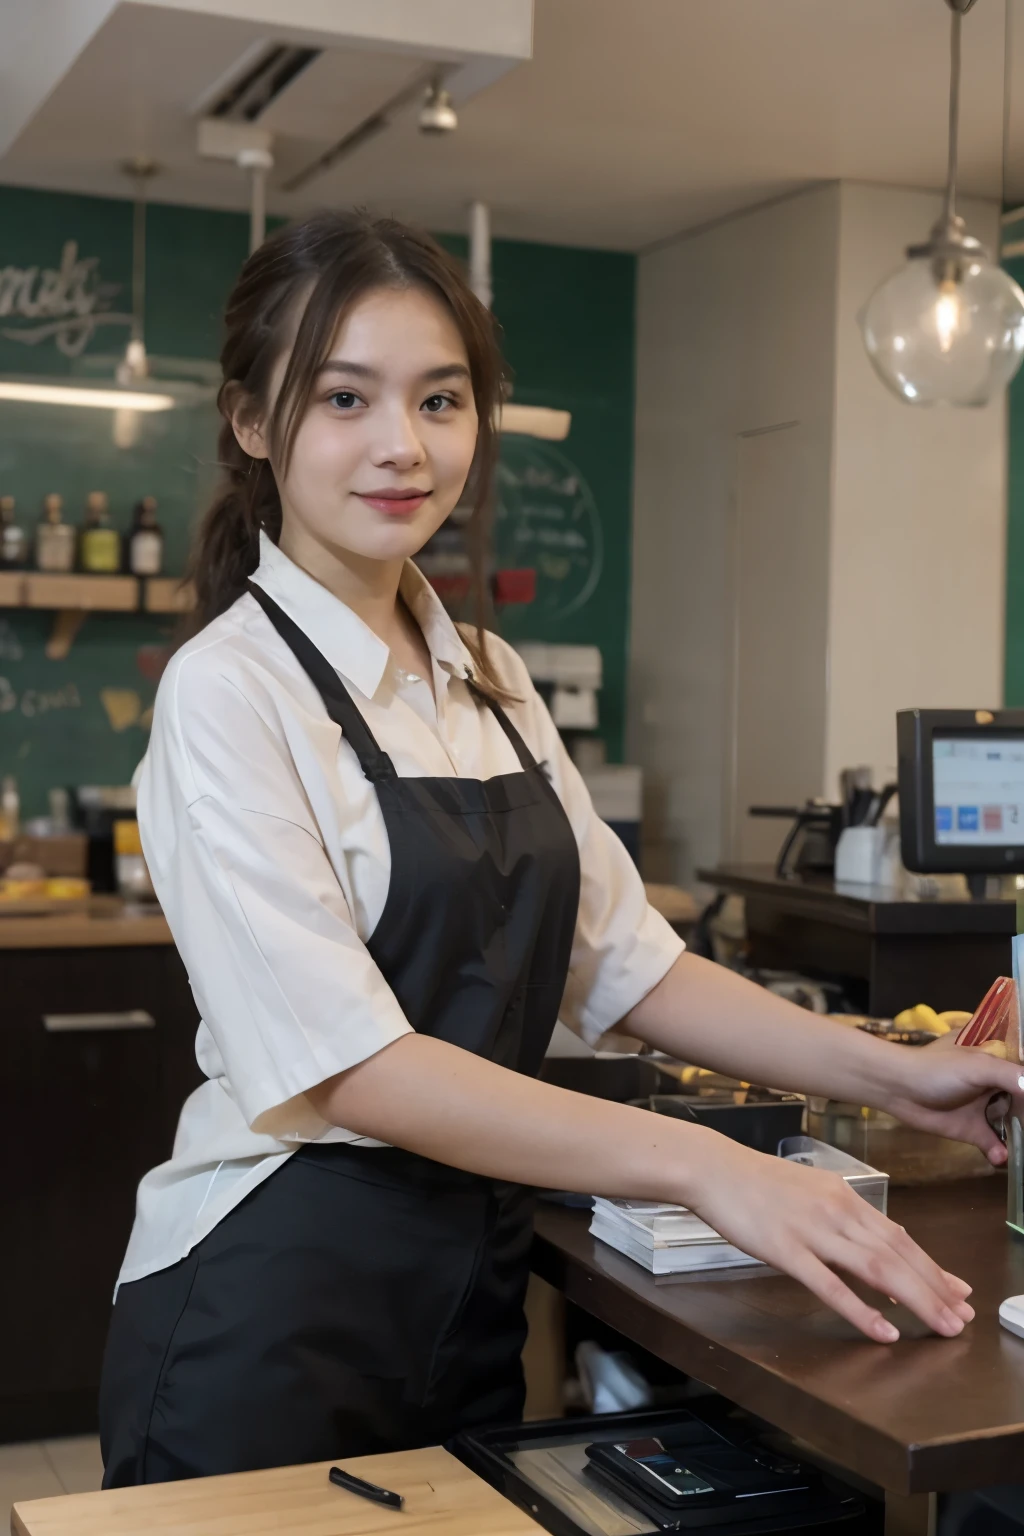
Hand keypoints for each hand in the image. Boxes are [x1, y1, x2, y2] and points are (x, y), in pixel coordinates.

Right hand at [689, 1137, 974, 1343]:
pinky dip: (861, 1309)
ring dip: (914, 1299)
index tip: (957, 1290)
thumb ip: (843, 1220)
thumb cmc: (756, 1183)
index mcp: (844, 1196)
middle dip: (935, 1287)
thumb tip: (875, 1251)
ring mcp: (812, 1229)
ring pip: (876, 1267)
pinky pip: (830, 1284)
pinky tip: (882, 1330)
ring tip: (939, 1326)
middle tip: (961, 1317)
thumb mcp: (810, 1193)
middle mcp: (837, 1210)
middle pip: (897, 1252)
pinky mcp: (786, 1249)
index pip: (899, 1235)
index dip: (932, 1266)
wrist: (713, 1168)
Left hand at [880, 1041, 1023, 1166]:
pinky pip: (994, 1144)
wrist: (898, 1087)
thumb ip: (1010, 1076)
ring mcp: (984, 1108)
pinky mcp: (971, 1129)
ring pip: (1013, 1125)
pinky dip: (1000, 1153)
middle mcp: (996, 1084)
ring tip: (1023, 1147)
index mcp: (999, 1060)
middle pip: (1022, 1101)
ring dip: (1020, 1138)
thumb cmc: (937, 1069)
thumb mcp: (978, 1066)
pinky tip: (1000, 1157)